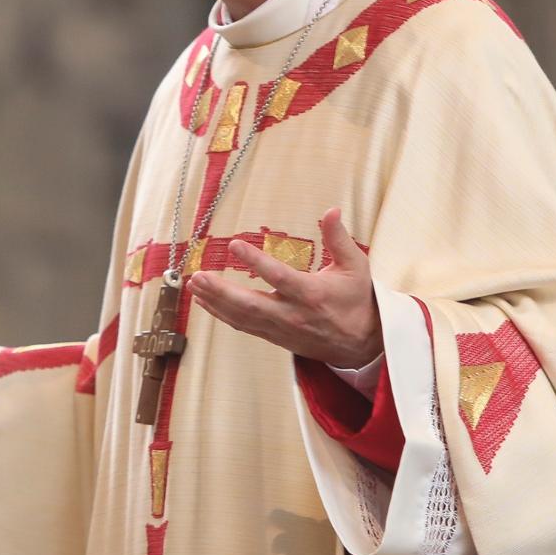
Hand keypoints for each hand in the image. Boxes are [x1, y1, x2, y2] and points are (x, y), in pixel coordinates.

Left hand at [186, 208, 381, 369]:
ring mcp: (282, 329)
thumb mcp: (355, 266)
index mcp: (312, 294)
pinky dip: (222, 315)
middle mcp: (293, 314)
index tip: (234, 244)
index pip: (279, 277)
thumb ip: (339, 238)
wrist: (361, 344)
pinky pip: (243, 327)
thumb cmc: (357, 300)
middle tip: (198, 276)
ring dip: (215, 302)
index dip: (255, 261)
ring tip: (194, 285)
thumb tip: (331, 210)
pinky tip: (205, 303)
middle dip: (222, 291)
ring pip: (242, 318)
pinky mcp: (275, 337)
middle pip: (251, 305)